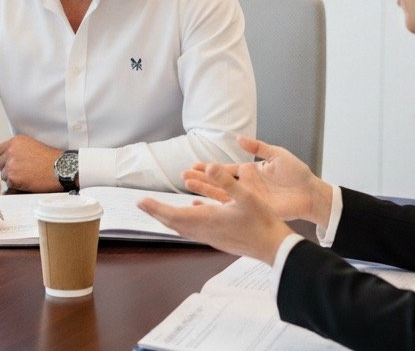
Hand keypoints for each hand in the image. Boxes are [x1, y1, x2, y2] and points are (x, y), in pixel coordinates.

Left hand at [0, 135, 60, 191]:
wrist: (60, 168)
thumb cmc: (52, 158)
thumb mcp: (34, 145)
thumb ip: (19, 149)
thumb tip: (10, 156)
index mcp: (16, 141)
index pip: (0, 150)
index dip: (7, 157)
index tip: (13, 161)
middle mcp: (11, 151)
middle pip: (0, 163)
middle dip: (8, 168)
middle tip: (21, 171)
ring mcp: (11, 165)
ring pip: (4, 175)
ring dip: (12, 177)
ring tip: (26, 177)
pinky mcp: (13, 178)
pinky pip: (9, 184)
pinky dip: (16, 185)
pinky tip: (27, 182)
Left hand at [138, 163, 293, 263]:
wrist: (274, 248)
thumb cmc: (262, 222)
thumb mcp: (246, 196)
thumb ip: (226, 181)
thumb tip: (210, 166)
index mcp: (208, 220)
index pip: (173, 215)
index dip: (156, 208)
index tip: (141, 202)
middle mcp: (205, 231)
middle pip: (174, 223)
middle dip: (157, 213)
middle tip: (142, 204)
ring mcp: (212, 237)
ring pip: (183, 227)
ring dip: (170, 217)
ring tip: (160, 209)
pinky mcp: (219, 239)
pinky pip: (196, 229)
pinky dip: (187, 220)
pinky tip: (194, 210)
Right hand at [182, 135, 332, 226]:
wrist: (311, 193)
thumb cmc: (297, 174)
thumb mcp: (278, 155)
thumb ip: (258, 148)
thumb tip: (239, 139)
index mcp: (251, 171)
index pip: (225, 169)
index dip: (210, 168)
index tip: (194, 165)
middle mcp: (246, 185)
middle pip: (219, 182)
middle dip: (201, 179)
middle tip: (183, 176)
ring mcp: (248, 198)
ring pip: (221, 195)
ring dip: (205, 191)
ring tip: (188, 187)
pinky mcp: (254, 209)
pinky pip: (233, 209)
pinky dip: (218, 208)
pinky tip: (205, 209)